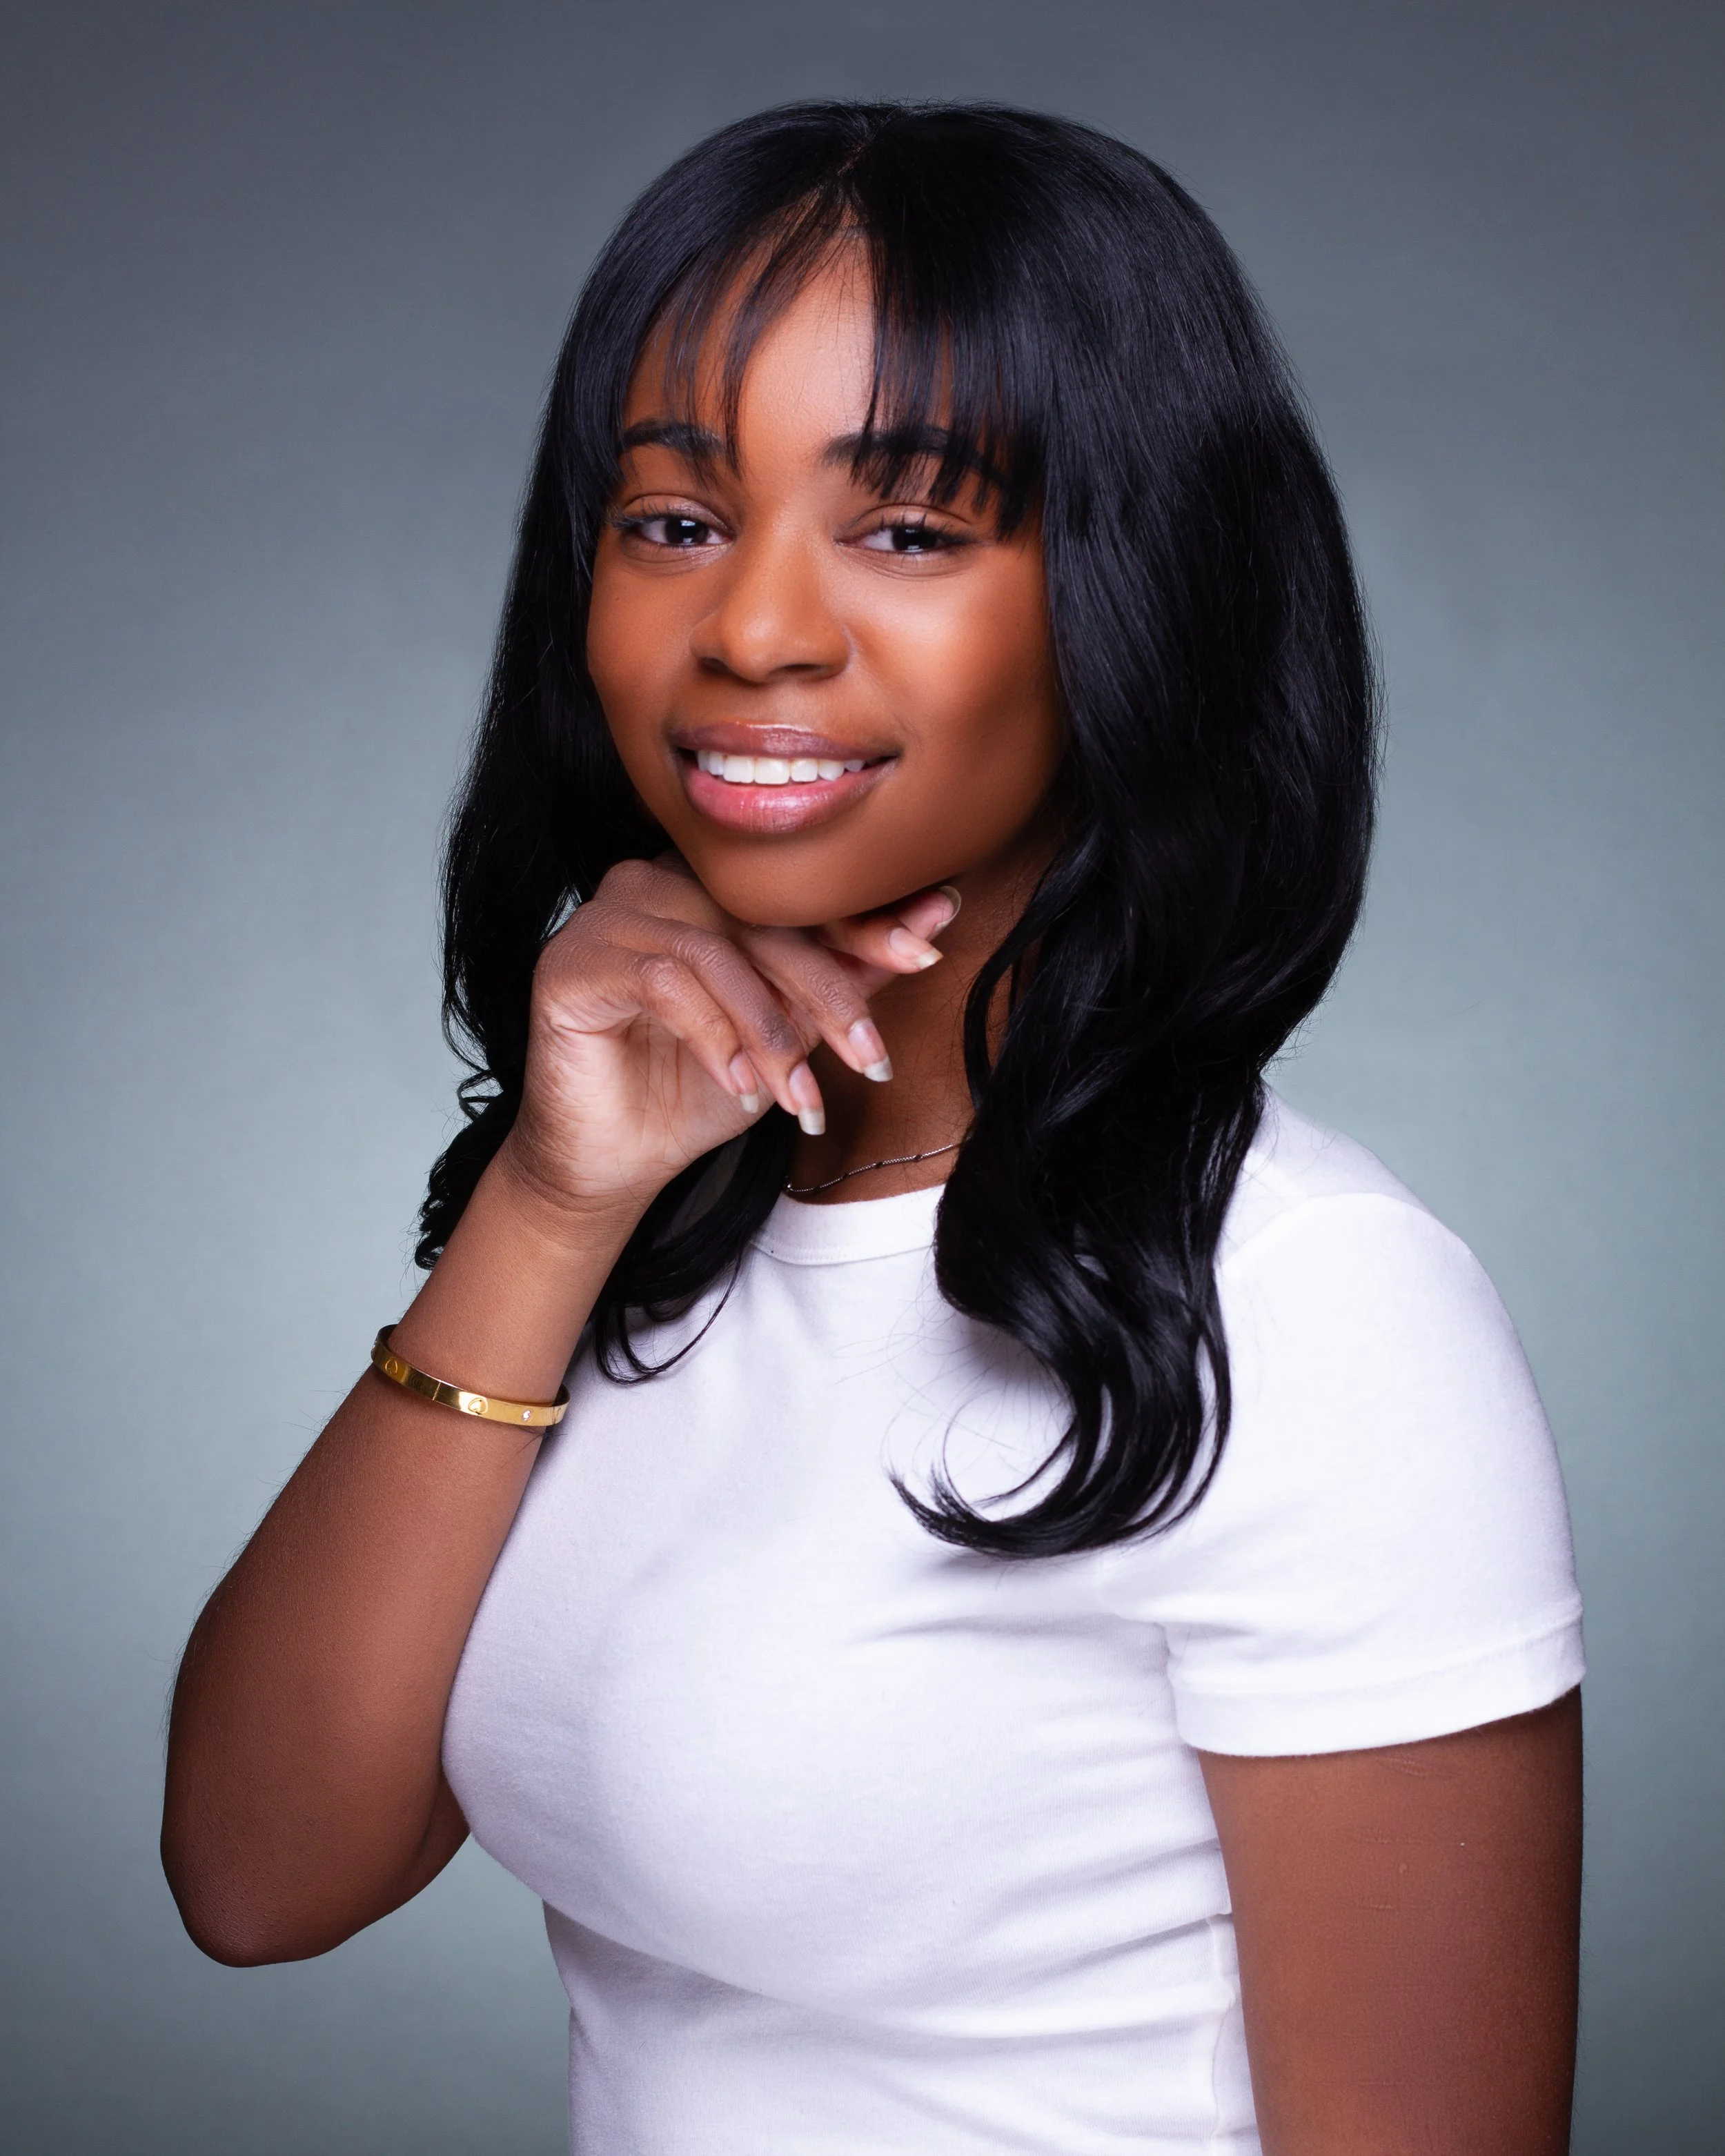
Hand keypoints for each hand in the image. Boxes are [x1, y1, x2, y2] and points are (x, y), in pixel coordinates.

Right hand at [494, 856, 959, 1222]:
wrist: (617, 1161)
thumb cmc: (698, 1090)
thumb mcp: (792, 1032)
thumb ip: (850, 974)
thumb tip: (937, 917)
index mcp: (708, 886)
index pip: (793, 895)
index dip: (862, 924)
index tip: (924, 955)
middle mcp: (656, 883)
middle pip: (760, 921)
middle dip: (827, 993)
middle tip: (871, 1059)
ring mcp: (607, 916)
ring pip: (715, 952)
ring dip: (769, 1032)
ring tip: (796, 1097)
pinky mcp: (572, 959)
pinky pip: (660, 979)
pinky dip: (712, 1035)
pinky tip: (737, 1085)